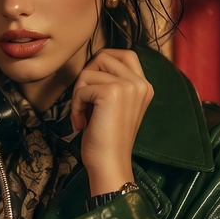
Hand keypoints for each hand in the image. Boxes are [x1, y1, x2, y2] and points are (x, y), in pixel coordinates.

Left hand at [71, 48, 152, 193]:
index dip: (102, 63)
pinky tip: (82, 123)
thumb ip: (112, 84)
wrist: (110, 164)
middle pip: (103, 56)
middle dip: (86, 78)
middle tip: (85, 102)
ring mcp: (128, 86)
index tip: (93, 87)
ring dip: (79, 94)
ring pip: (89, 71)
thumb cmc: (107, 140)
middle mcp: (140, 83)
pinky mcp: (112, 92)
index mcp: (144, 86)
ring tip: (83, 116)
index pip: (124, 53)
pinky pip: (82, 88)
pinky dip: (75, 106)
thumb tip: (91, 66)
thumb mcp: (116, 106)